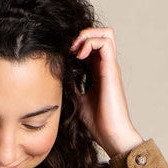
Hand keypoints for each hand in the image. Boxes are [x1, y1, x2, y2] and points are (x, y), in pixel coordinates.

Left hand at [69, 27, 143, 156]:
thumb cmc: (97, 122)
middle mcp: (105, 66)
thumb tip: (56, 78)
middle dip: (82, 35)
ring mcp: (110, 66)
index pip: (91, 45)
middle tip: (69, 50)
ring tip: (75, 50)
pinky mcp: (112, 69)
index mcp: (98, 72)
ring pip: (105, 33)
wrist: (111, 134)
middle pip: (101, 34)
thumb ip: (70, 87)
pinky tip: (80, 56)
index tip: (63, 55)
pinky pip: (105, 42)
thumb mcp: (77, 101)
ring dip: (87, 35)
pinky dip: (91, 42)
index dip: (77, 44)